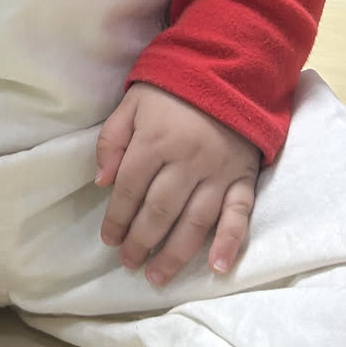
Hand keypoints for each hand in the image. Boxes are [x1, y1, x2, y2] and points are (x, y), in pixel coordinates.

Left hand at [95, 82, 260, 287]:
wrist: (228, 70)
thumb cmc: (172, 90)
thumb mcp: (132, 103)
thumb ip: (112, 140)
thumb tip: (101, 182)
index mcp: (156, 140)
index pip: (129, 188)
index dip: (116, 217)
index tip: (109, 240)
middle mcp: (187, 160)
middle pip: (160, 210)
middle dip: (141, 241)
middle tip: (129, 263)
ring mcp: (218, 172)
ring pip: (195, 220)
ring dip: (175, 253)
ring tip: (158, 277)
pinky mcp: (244, 177)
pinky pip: (239, 214)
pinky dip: (230, 242)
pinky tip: (217, 267)